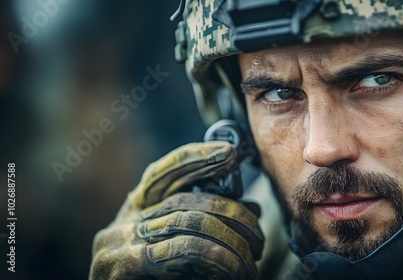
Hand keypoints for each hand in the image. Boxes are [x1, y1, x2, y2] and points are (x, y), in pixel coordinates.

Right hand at [90, 142, 263, 278]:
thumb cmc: (153, 278)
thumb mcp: (180, 245)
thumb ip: (209, 223)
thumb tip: (252, 208)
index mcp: (137, 207)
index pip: (165, 171)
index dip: (197, 157)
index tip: (230, 153)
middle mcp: (127, 218)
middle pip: (184, 199)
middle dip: (230, 211)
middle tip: (258, 237)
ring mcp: (122, 239)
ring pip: (189, 222)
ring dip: (231, 241)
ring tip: (251, 259)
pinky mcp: (126, 262)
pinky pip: (185, 249)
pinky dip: (218, 257)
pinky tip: (234, 269)